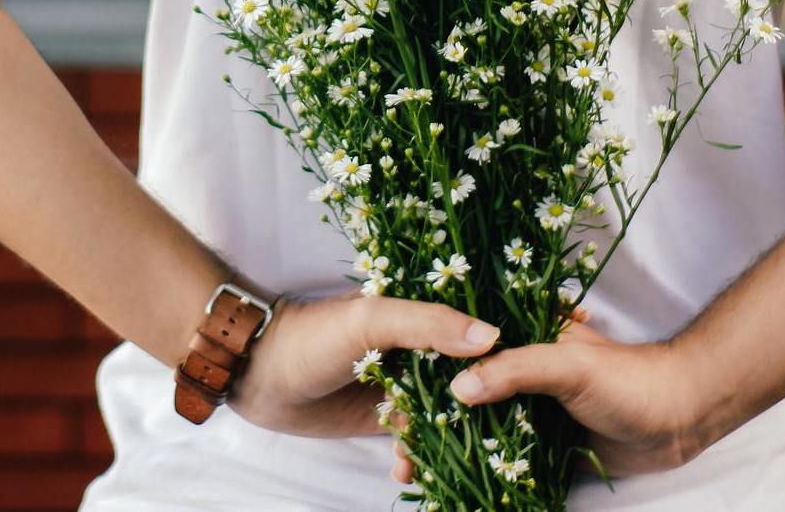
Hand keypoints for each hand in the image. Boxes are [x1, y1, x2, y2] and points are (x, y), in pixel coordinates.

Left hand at [228, 292, 501, 438]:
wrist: (257, 373)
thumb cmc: (312, 335)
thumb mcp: (371, 320)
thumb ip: (427, 325)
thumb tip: (492, 338)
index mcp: (419, 314)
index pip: (474, 331)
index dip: (500, 355)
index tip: (527, 379)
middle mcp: (417, 348)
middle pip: (466, 378)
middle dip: (480, 408)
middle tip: (498, 436)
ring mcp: (402, 385)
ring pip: (444, 415)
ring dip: (449, 440)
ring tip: (449, 460)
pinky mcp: (383, 417)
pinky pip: (415, 440)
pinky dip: (418, 457)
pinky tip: (408, 471)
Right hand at [392, 312, 712, 483]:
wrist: (682, 417)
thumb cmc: (628, 377)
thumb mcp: (568, 364)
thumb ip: (515, 371)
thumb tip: (458, 390)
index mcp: (517, 334)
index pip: (456, 346)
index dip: (421, 367)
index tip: (389, 393)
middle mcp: (515, 367)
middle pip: (457, 390)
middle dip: (424, 419)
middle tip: (396, 448)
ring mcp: (527, 406)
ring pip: (474, 426)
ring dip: (445, 449)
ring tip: (410, 472)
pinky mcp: (541, 441)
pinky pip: (500, 455)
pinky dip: (476, 469)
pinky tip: (448, 483)